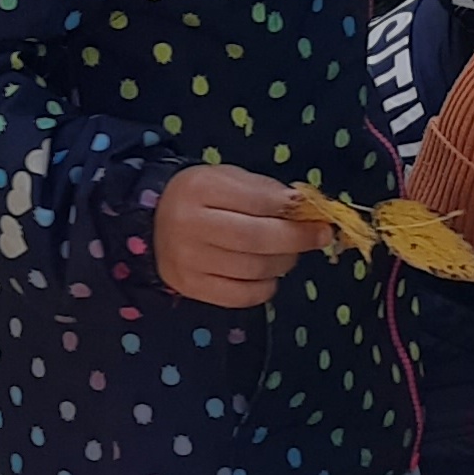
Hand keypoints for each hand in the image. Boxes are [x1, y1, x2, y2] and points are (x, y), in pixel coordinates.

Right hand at [153, 165, 318, 307]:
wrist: (154, 222)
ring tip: (288, 254)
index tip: (316, 214)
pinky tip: (268, 274)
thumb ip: (265, 191)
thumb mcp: (229, 179)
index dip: (293, 209)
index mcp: (200, 188)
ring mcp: (188, 260)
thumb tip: (304, 209)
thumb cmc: (201, 197)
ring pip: (254, 268)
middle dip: (297, 239)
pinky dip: (265, 287)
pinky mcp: (191, 287)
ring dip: (284, 262)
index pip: (258, 201)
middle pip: (257, 239)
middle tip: (319, 237)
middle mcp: (190, 225)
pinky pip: (242, 295)